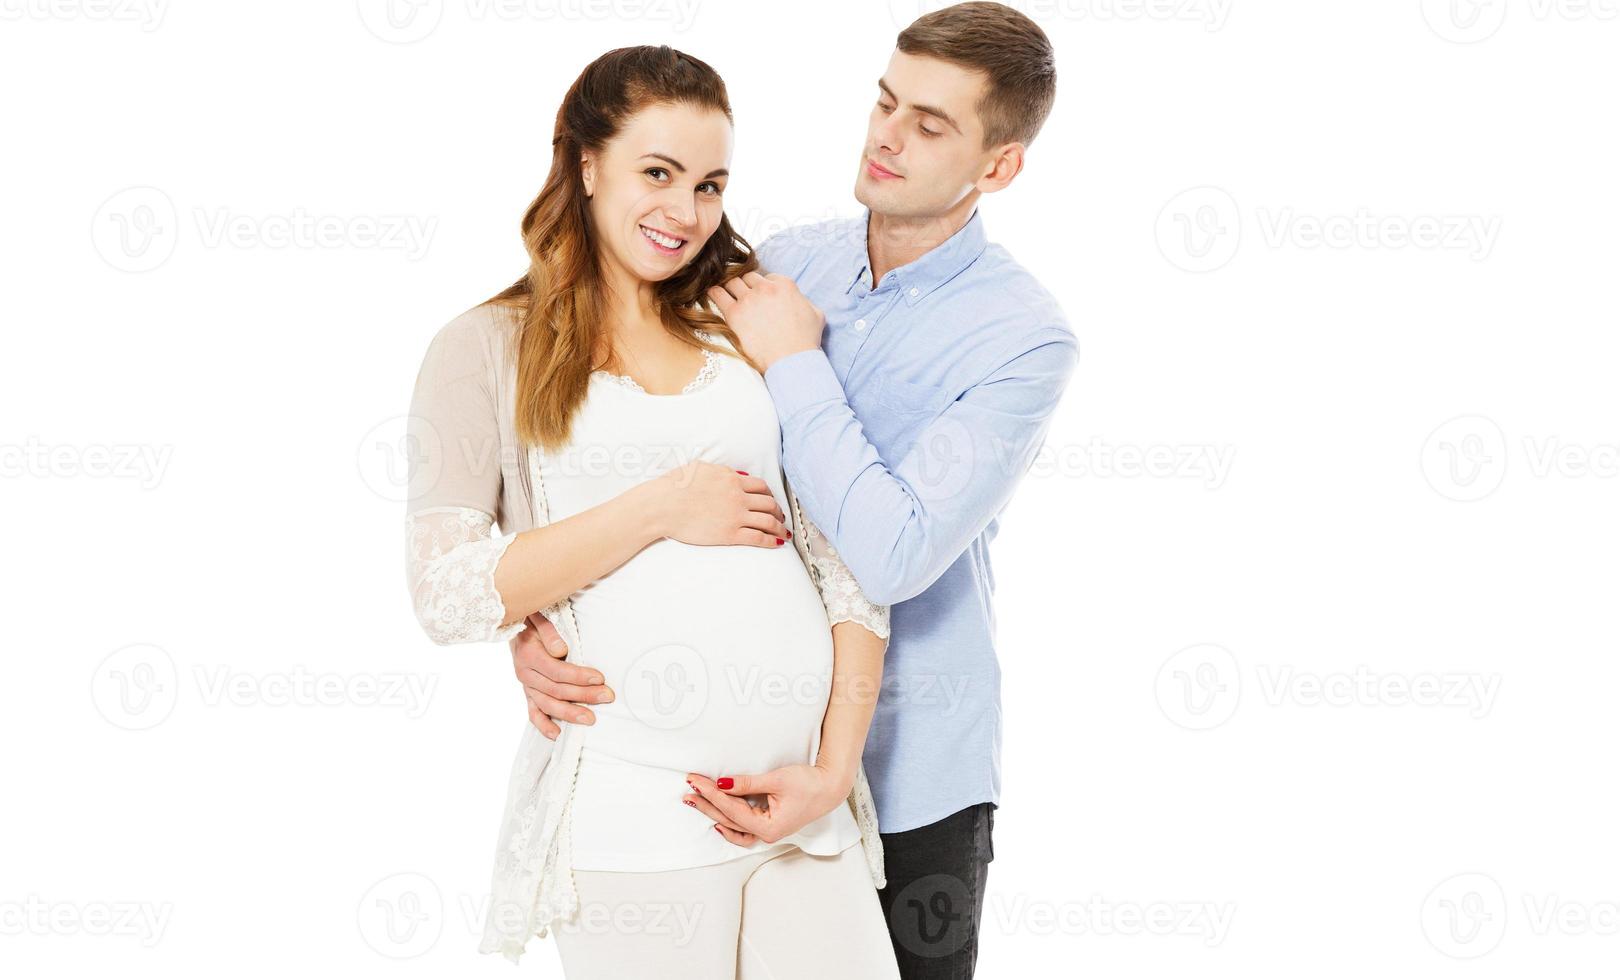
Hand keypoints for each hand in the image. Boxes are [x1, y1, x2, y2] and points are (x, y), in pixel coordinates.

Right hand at [510, 613, 611, 738]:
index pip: (557, 670)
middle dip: (583, 695)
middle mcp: (525, 673)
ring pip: (547, 704)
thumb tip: (560, 650)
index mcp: (529, 655)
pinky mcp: (528, 693)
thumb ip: (549, 632)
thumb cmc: (533, 621)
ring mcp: (527, 685)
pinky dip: (543, 724)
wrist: (515, 626)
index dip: (578, 676)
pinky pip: (533, 712)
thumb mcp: (539, 617)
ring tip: (590, 719)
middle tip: (606, 696)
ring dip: (569, 713)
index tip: (599, 678)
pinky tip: (557, 734)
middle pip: (556, 689)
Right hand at [655, 462, 790, 548]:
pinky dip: (771, 541)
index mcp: (731, 479)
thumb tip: (738, 475)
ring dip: (779, 527)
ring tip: (782, 532)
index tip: (772, 500)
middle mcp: (737, 496)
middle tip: (780, 517)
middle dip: (778, 511)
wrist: (663, 505)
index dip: (770, 494)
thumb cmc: (675, 486)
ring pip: (768, 521)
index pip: (761, 486)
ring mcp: (735, 516)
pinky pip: (758, 538)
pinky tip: (776, 544)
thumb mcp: (701, 468)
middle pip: (769, 503)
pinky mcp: (730, 534)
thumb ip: (722, 471)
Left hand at [683, 764, 853, 846]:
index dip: (712, 794)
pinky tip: (716, 820)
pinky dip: (728, 824)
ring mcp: (767, 831)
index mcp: (768, 827)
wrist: (830, 788)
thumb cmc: (810, 784)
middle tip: (689, 788)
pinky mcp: (769, 824)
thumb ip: (747, 784)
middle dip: (706, 802)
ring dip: (713, 811)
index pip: (731, 809)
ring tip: (694, 800)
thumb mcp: (776, 780)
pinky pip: (743, 828)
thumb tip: (722, 784)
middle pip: (728, 819)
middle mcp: (766, 833)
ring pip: (733, 824)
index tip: (696, 780)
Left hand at [706, 271, 824, 370]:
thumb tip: (797, 300)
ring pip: (731, 282)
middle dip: (746, 285)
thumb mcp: (816, 314)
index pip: (767, 276)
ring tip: (728, 295)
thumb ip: (804, 300)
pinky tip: (713, 296)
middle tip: (744, 296)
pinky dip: (715, 293)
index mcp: (785, 284)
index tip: (761, 296)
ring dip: (730, 287)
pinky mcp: (734, 314)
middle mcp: (765, 288)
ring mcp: (748, 300)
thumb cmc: (805, 341)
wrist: (791, 361)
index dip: (763, 287)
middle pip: (747, 277)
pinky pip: (717, 294)